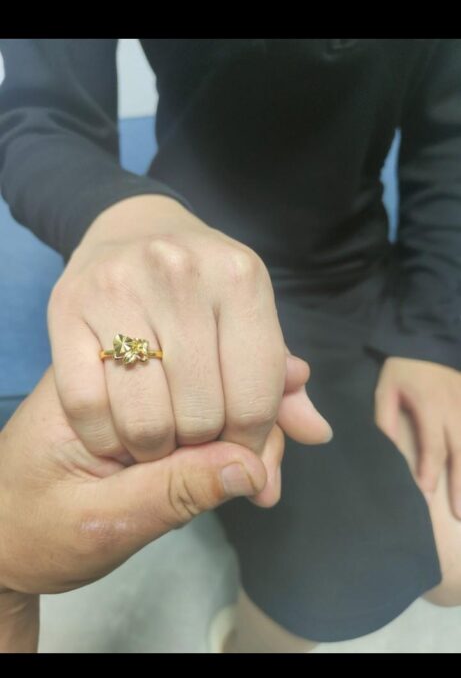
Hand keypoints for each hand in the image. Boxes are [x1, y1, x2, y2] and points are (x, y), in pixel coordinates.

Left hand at [0, 365, 278, 651]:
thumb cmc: (32, 530)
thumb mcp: (99, 523)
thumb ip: (172, 493)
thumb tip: (253, 468)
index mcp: (90, 377)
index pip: (190, 377)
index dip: (241, 426)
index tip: (262, 480)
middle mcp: (117, 360)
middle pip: (216, 372)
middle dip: (255, 429)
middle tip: (270, 485)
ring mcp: (134, 375)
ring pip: (220, 380)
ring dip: (253, 428)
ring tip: (266, 478)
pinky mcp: (145, 397)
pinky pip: (206, 395)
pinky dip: (237, 424)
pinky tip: (259, 451)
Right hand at [47, 196, 332, 486]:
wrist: (130, 226)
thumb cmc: (201, 289)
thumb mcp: (248, 322)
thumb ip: (280, 385)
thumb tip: (318, 435)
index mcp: (241, 278)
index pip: (255, 403)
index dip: (248, 445)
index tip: (235, 448)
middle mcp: (182, 274)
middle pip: (201, 418)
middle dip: (200, 448)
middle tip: (191, 439)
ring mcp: (120, 287)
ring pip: (146, 421)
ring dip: (152, 450)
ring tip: (157, 438)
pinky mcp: (66, 307)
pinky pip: (88, 407)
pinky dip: (104, 437)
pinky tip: (116, 429)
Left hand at [374, 357, 460, 518]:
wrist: (427, 342)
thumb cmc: (403, 369)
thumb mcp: (385, 386)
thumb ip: (385, 416)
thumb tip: (389, 445)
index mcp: (431, 405)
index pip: (433, 443)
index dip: (430, 468)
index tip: (427, 490)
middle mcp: (456, 409)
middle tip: (459, 512)